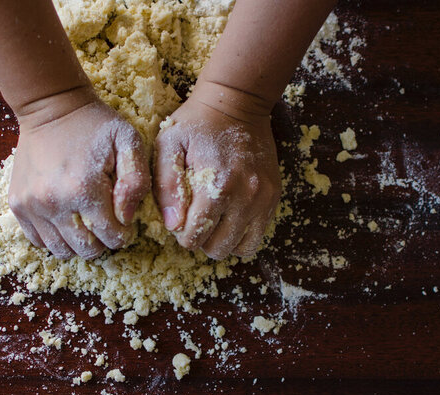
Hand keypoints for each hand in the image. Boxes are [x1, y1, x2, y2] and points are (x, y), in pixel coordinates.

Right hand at [8, 92, 149, 259]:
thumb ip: (136, 181)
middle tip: (105, 223)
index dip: (123, 234)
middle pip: (86, 250)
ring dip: (78, 243)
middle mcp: (53, 202)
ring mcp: (31, 206)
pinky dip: (55, 238)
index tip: (124, 220)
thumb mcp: (128, 142)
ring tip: (86, 223)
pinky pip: (38, 240)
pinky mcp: (18, 205)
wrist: (51, 107)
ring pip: (61, 251)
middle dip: (102, 242)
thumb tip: (126, 218)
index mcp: (84, 189)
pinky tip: (66, 220)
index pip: (112, 237)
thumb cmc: (95, 125)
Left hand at [153, 82, 280, 259]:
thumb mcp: (169, 145)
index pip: (194, 237)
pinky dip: (241, 235)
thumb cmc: (196, 123)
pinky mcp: (273, 197)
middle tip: (195, 219)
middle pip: (218, 248)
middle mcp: (245, 197)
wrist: (238, 101)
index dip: (181, 233)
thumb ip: (166, 186)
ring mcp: (263, 199)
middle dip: (201, 240)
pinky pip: (257, 236)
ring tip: (213, 221)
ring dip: (223, 241)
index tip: (179, 217)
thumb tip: (173, 224)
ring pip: (241, 248)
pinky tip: (228, 217)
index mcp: (217, 186)